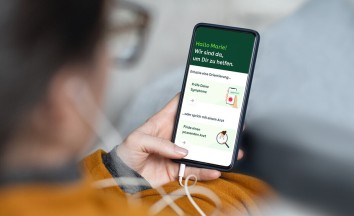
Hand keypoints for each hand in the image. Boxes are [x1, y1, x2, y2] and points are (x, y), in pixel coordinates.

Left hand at [116, 94, 243, 187]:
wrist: (122, 177)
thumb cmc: (126, 153)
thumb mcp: (137, 140)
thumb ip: (159, 143)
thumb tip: (183, 151)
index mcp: (163, 122)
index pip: (180, 104)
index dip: (193, 97)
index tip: (211, 93)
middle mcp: (173, 135)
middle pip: (197, 128)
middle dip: (214, 126)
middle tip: (231, 125)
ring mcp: (177, 153)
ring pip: (201, 150)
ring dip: (216, 151)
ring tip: (231, 151)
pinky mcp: (177, 169)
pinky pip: (195, 170)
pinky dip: (206, 171)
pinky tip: (216, 171)